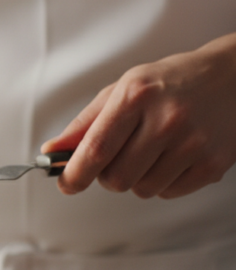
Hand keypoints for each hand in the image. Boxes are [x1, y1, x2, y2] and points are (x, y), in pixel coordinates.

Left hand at [42, 32, 235, 198]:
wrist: (235, 76)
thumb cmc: (172, 82)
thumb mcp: (124, 89)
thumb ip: (85, 124)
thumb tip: (51, 153)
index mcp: (137, 96)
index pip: (95, 149)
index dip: (74, 174)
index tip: (66, 183)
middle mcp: (167, 119)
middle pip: (116, 178)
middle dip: (107, 175)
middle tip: (118, 157)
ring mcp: (194, 143)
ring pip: (142, 189)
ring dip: (137, 178)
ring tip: (152, 151)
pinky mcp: (214, 163)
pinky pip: (168, 193)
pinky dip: (163, 182)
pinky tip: (173, 157)